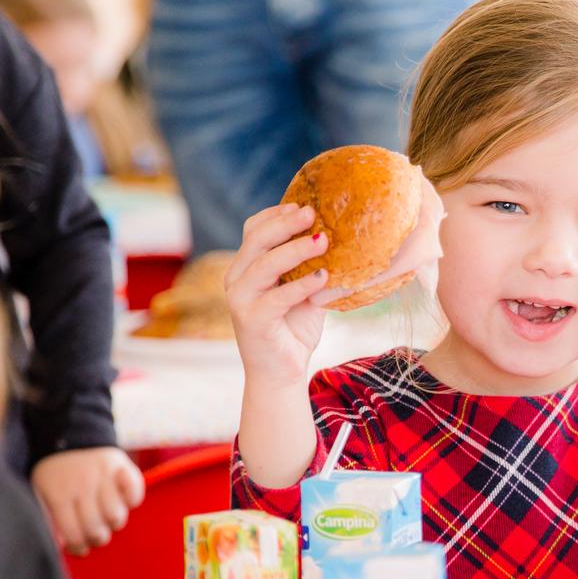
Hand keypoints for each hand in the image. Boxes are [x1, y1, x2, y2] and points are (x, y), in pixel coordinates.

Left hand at [33, 447, 145, 554]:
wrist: (70, 432)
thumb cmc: (55, 473)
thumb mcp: (39, 492)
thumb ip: (47, 518)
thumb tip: (59, 547)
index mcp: (58, 496)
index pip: (74, 536)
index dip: (79, 548)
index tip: (80, 547)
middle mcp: (81, 486)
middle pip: (97, 530)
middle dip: (97, 538)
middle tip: (95, 533)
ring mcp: (103, 475)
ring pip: (117, 516)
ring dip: (114, 522)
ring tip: (107, 516)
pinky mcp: (121, 466)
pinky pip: (134, 493)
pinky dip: (132, 500)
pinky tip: (123, 499)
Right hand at [225, 203, 345, 388]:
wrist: (281, 373)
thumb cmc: (293, 329)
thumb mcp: (304, 291)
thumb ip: (311, 267)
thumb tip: (340, 239)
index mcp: (246, 267)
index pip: (254, 230)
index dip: (276, 214)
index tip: (304, 205)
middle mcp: (237, 279)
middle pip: (257, 241)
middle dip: (286, 224)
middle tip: (313, 213)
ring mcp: (240, 299)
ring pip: (265, 265)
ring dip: (295, 251)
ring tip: (323, 241)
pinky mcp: (251, 320)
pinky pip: (277, 297)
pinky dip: (301, 286)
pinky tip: (323, 278)